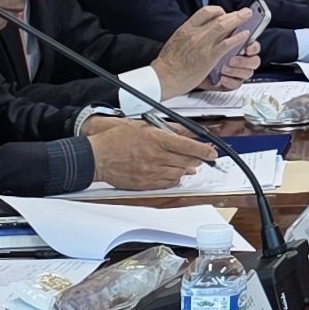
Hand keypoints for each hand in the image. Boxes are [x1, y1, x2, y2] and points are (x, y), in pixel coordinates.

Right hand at [83, 117, 211, 190]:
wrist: (96, 157)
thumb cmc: (114, 139)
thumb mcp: (140, 125)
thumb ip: (164, 129)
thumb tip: (182, 131)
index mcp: (155, 139)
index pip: (188, 146)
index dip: (204, 150)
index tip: (212, 152)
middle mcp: (156, 157)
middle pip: (187, 161)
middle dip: (197, 159)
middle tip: (201, 157)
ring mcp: (151, 172)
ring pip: (179, 173)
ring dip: (186, 169)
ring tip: (187, 165)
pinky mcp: (146, 184)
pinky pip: (168, 184)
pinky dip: (175, 179)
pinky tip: (174, 174)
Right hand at [149, 5, 253, 93]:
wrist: (163, 77)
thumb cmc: (168, 63)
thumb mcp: (177, 41)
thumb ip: (189, 34)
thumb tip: (200, 32)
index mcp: (186, 28)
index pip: (205, 12)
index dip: (218, 10)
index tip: (225, 13)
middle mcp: (195, 33)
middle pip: (218, 17)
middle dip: (233, 13)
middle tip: (243, 12)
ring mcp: (203, 44)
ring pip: (224, 26)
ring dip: (238, 20)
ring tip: (247, 17)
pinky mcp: (209, 56)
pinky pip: (227, 43)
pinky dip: (238, 38)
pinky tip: (244, 35)